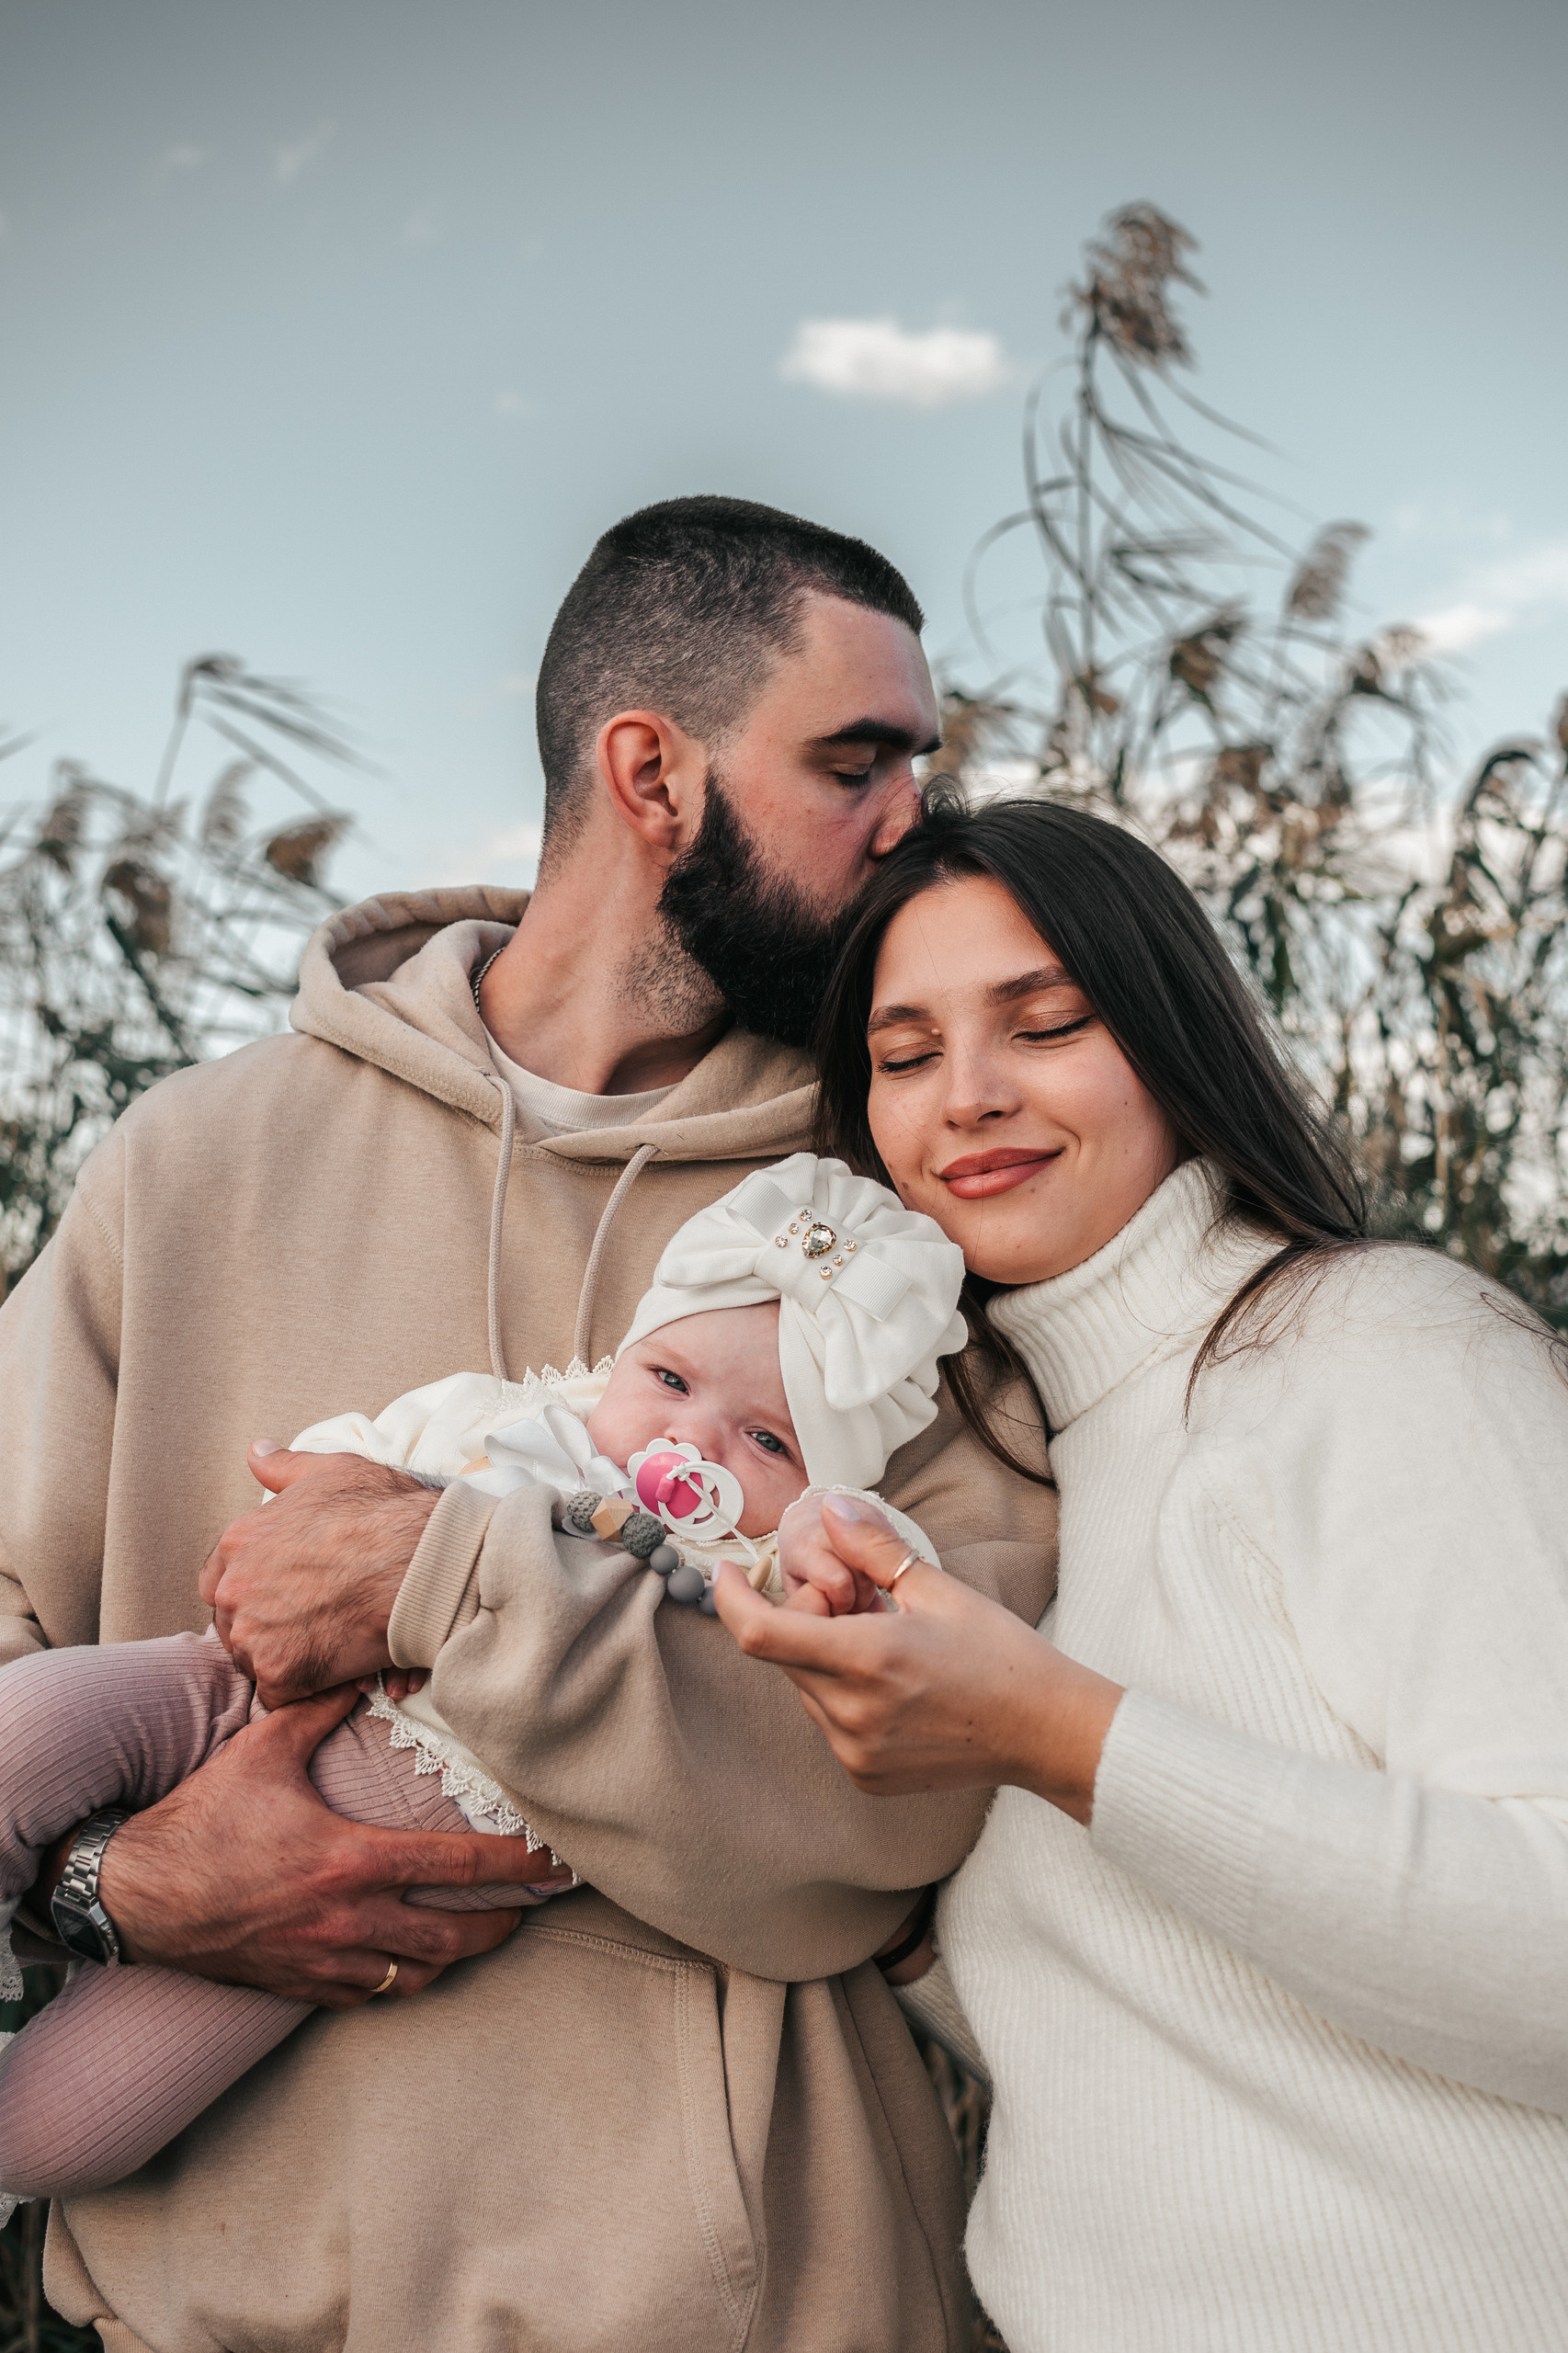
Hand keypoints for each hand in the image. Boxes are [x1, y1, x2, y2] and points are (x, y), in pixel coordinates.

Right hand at [96, 1685, 569, 2004]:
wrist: (135, 1897)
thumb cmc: (200, 1819)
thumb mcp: (264, 1749)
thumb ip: (322, 1709)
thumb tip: (366, 1673)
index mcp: (349, 1859)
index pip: (459, 1865)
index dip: (518, 1864)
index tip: (555, 1860)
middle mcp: (347, 1919)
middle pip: (456, 1934)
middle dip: (505, 1921)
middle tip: (535, 1903)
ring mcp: (325, 1960)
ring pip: (419, 1973)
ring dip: (458, 1954)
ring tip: (485, 1931)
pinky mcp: (302, 1986)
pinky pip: (373, 1994)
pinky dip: (405, 1977)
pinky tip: (417, 1956)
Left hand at [199, 1443, 438, 1706]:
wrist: (423, 1560)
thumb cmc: (386, 1514)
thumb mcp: (333, 1472)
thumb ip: (285, 1467)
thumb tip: (257, 1452)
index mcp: (239, 1540)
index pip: (217, 1581)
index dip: (254, 1592)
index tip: (286, 1596)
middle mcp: (234, 1587)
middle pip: (235, 1625)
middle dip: (270, 1629)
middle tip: (318, 1623)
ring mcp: (252, 1632)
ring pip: (256, 1662)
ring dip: (290, 1660)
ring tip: (336, 1646)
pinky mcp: (279, 1672)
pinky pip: (281, 1696)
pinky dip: (310, 1691)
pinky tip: (342, 1672)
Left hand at [714, 1493, 1124, 1824]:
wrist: (1047, 1733)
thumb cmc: (1002, 1657)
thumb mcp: (938, 1589)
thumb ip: (873, 1548)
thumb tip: (829, 1506)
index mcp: (866, 1658)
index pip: (761, 1634)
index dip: (731, 1600)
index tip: (726, 1572)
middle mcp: (851, 1713)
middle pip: (788, 1655)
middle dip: (806, 1621)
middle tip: (858, 1602)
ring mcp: (856, 1752)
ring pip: (807, 1690)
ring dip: (825, 1660)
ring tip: (886, 1646)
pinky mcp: (867, 1776)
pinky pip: (830, 1724)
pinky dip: (844, 1697)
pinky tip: (896, 1688)